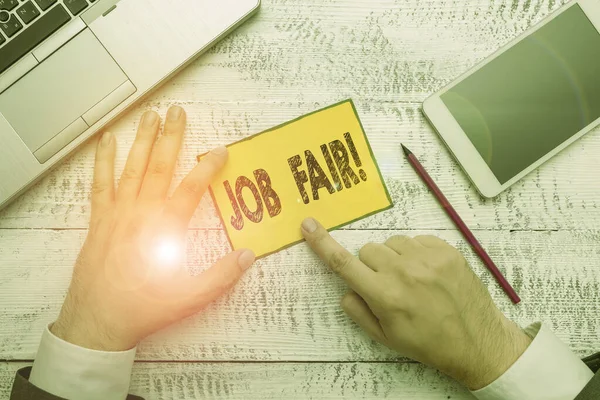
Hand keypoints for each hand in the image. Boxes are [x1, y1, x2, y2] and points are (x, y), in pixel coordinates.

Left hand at [52, 106, 254, 351]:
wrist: (97, 321)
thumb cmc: (145, 309)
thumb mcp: (190, 297)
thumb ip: (221, 276)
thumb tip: (248, 254)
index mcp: (166, 229)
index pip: (191, 188)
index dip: (208, 167)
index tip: (220, 150)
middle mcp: (141, 212)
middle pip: (159, 166)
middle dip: (171, 136)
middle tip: (177, 111)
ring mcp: (117, 213)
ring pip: (132, 168)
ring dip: (142, 139)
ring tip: (149, 114)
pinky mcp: (99, 219)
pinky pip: (100, 183)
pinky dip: (103, 161)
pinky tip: (107, 140)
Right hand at [301, 218, 530, 389]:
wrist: (476, 341)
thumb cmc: (427, 343)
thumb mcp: (385, 337)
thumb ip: (358, 311)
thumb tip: (347, 288)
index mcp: (385, 295)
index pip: (344, 263)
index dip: (322, 243)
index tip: (308, 225)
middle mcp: (403, 271)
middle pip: (368, 250)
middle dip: (371, 266)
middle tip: (388, 285)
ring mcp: (427, 258)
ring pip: (392, 243)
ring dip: (394, 257)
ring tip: (412, 279)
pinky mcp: (447, 250)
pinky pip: (417, 240)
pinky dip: (416, 253)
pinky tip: (428, 273)